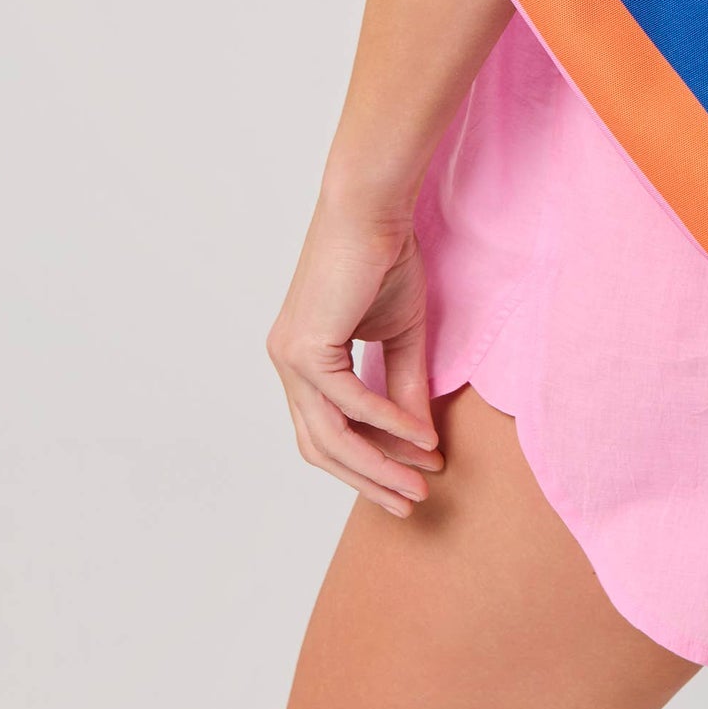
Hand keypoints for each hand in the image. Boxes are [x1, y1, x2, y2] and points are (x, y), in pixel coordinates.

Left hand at [267, 196, 444, 516]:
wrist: (372, 206)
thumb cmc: (384, 256)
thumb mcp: (402, 333)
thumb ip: (403, 386)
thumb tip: (420, 442)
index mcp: (303, 359)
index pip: (327, 429)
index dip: (368, 460)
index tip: (412, 478)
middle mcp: (287, 363)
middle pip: (322, 446)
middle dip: (368, 479)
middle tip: (410, 502)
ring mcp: (291, 358)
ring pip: (330, 435)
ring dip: (376, 465)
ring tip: (418, 483)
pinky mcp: (306, 348)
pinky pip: (349, 404)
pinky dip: (387, 424)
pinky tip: (419, 437)